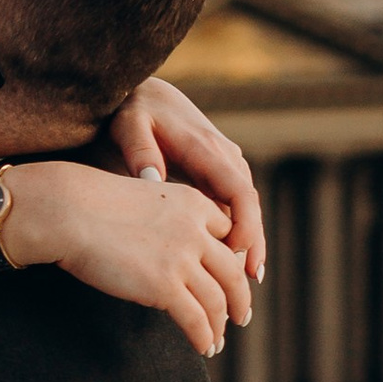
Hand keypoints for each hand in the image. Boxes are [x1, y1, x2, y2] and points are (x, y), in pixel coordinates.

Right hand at [10, 162, 250, 359]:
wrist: (68, 212)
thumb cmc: (89, 204)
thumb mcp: (141, 197)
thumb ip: (162, 218)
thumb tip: (160, 245)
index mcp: (193, 203)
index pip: (229, 234)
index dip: (234, 259)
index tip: (231, 277)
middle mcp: (195, 230)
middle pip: (233, 270)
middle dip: (240, 297)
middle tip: (240, 315)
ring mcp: (182, 259)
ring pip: (218, 299)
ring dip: (222, 324)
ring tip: (218, 340)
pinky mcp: (164, 286)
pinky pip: (196, 319)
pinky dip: (204, 336)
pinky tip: (204, 347)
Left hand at [105, 78, 265, 283]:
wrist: (142, 94)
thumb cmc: (132, 111)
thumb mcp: (130, 126)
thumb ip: (140, 151)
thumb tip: (153, 179)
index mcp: (207, 148)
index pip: (238, 190)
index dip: (244, 224)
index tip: (235, 253)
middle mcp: (224, 157)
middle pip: (248, 207)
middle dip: (252, 246)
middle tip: (248, 287)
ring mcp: (224, 166)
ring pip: (244, 211)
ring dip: (248, 245)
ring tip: (245, 287)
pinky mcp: (217, 174)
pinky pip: (232, 208)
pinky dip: (236, 235)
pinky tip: (232, 266)